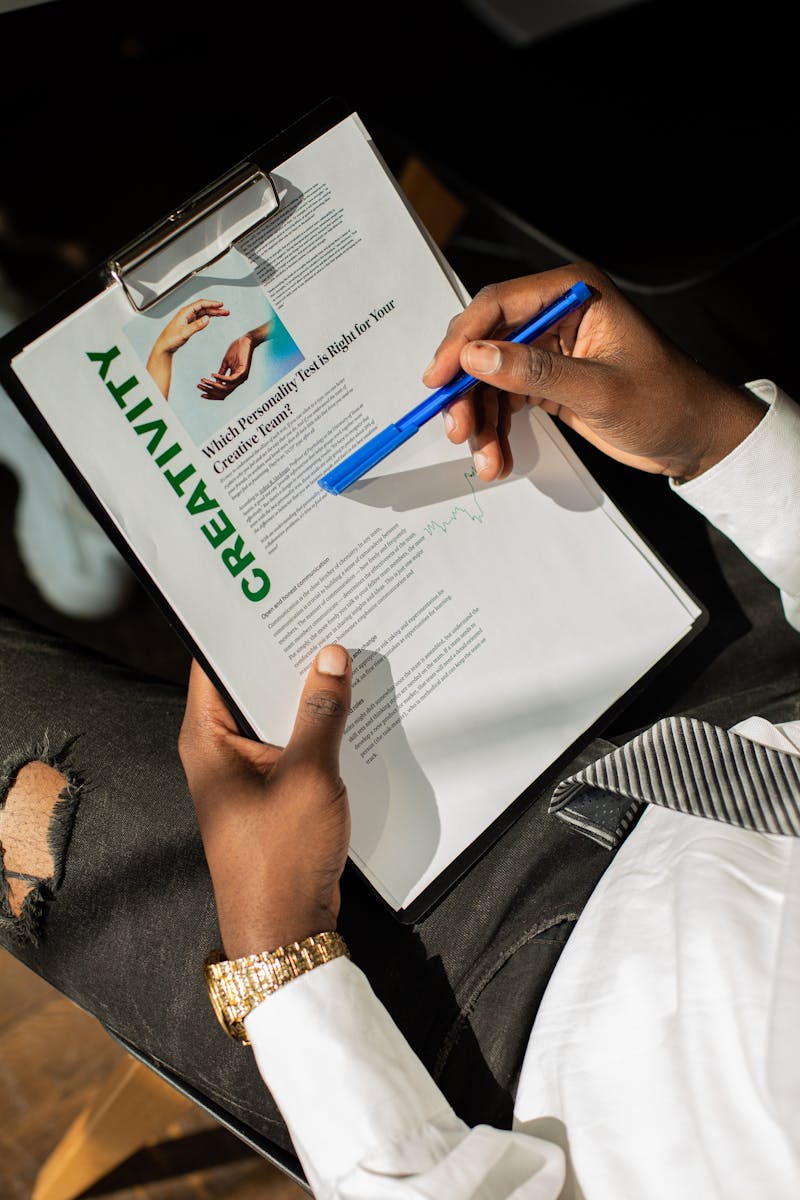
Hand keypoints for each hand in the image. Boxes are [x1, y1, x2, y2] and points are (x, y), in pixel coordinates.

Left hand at [147, 299, 228, 398]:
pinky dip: (208, 316)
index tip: (220, 304)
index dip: (212, 303)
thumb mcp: (185, 333)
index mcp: (185, 312)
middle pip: (204, 307)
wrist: (164, 346)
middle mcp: (187, 313)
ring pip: (203, 312)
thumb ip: (196, 326)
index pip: (201, 304)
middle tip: (226, 311)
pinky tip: (213, 317)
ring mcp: (188, 318)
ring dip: (213, 312)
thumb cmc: (170, 339)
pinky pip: (201, 317)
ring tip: (223, 314)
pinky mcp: (189, 323)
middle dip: (215, 308)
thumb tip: (207, 319)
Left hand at [178, 645, 350, 959]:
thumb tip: (331, 655)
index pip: (215, 663)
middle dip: (288, 656)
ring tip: (348, 653)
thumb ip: (321, 713)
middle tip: (328, 615)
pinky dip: (318, 728)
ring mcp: (246, 773)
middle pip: (249, 686)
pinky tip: (354, 708)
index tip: (280, 594)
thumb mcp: (308, 776)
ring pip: (276, 716)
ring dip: (308, 694)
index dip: (246, 628)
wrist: (286, 930)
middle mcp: (219, 750)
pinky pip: (293, 745)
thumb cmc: (281, 855)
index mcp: (207, 739)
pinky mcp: (272, 792)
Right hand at [198, 321, 271, 400]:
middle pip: (224, 393)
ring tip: (204, 380)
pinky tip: (212, 375)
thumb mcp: (226, 363)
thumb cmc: (237, 350)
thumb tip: (214, 382)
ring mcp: (242, 377)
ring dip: (214, 385)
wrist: (246, 341)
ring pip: (226, 388)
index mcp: (235, 380)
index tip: (201, 393)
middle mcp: (239, 381)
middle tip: (199, 386)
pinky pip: (230, 379)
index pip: (223, 392)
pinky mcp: (243, 372)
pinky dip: (221, 378)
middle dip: (211, 391)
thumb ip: (221, 373)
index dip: (212, 394)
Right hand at [424, 262, 766, 483]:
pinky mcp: (547, 380)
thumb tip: (475, 357)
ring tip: (485, 459)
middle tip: (456, 427)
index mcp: (575, 292)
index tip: (439, 377)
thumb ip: (535, 372)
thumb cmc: (666, 402)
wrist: (695, 436)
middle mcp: (556, 313)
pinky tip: (496, 458)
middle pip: (486, 343)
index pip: (500, 304)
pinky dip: (496, 429)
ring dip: (480, 418)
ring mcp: (549, 348)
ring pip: (490, 377)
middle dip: (467, 389)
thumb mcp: (600, 390)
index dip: (462, 339)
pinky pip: (504, 399)